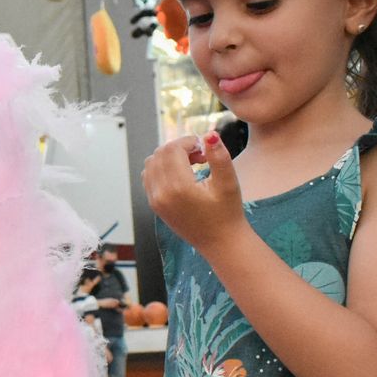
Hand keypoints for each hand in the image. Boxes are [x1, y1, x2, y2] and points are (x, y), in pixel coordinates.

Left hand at [142, 131, 246, 252]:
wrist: (219, 242)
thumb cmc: (227, 213)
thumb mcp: (228, 183)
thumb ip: (219, 156)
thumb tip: (210, 134)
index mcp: (179, 187)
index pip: (172, 149)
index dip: (188, 141)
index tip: (204, 149)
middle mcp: (161, 194)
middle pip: (160, 153)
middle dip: (179, 148)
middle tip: (200, 157)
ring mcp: (155, 200)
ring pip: (151, 163)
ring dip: (169, 157)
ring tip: (192, 165)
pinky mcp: (154, 205)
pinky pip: (149, 176)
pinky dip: (162, 168)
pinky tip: (182, 174)